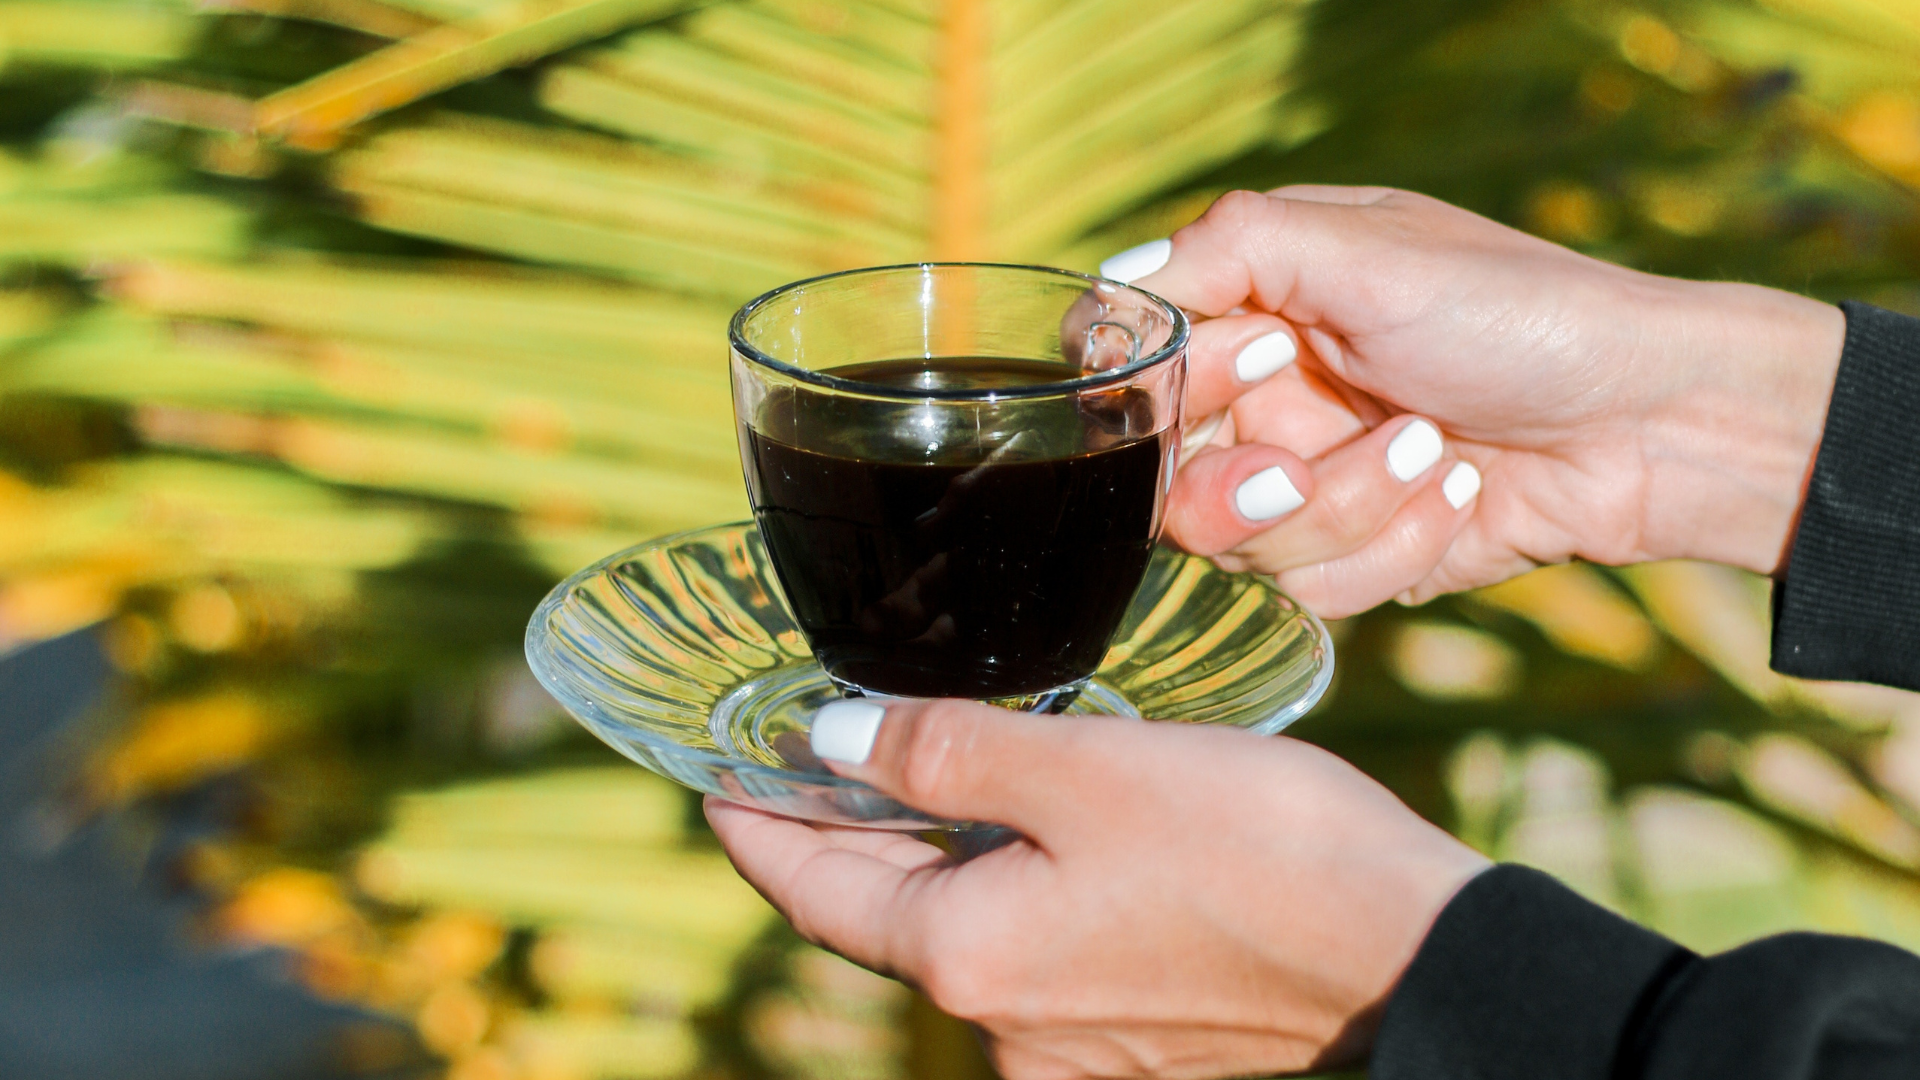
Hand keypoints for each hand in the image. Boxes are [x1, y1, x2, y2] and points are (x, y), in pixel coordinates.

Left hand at [705, 699, 1488, 1078]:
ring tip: (934, 767)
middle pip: (888, 917)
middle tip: (821, 751)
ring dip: (944, 858)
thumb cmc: (1259, 850)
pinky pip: (1038, 953)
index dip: (757, 829)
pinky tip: (1045, 829)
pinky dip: (1017, 888)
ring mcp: (1072, 1048)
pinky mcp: (1135, 1042)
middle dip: (852, 835)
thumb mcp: (1085, 773)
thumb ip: (943, 757)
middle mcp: (1006, 1029)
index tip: (719, 783)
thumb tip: (831, 742)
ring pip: (969, 932)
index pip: (815, 894)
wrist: (1415, 950)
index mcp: (970, 962)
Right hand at [1122, 187, 1845, 615]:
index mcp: (1251, 305)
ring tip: (1432, 451)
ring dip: (1348, 508)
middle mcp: (1260, 396)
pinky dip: (1394, 550)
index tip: (1259, 361)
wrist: (1653, 422)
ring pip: (1238, 548)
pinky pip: (1312, 593)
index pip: (1123, 364)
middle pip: (1161, 481)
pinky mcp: (1351, 559)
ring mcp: (1301, 484)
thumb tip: (1105, 293)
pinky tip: (1460, 495)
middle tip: (1304, 462)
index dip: (1162, 390)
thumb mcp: (1369, 251)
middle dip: (1248, 481)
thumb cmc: (1520, 313)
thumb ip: (1229, 250)